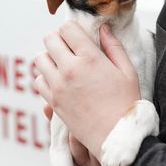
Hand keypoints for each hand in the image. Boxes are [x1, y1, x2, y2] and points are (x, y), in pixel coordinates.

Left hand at [34, 21, 140, 161]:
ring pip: (39, 59)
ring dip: (50, 58)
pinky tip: (60, 82)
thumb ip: (114, 46)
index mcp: (89, 58)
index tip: (79, 36)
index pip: (67, 29)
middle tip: (70, 48)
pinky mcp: (52, 102)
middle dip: (59, 40)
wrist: (117, 138)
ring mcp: (58, 87)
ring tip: (64, 65)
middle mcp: (69, 69)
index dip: (73, 29)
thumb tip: (104, 27)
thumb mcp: (128, 71)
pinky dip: (46, 78)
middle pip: (49, 40)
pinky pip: (38, 81)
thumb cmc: (127, 104)